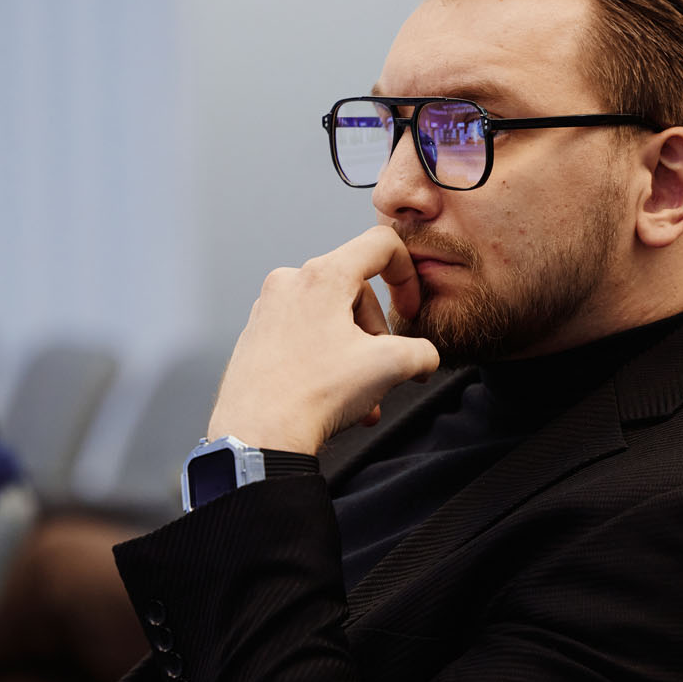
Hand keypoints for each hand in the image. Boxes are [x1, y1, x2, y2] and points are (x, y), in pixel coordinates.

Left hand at [208, 225, 440, 452]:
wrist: (258, 436)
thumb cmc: (313, 394)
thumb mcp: (389, 367)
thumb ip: (422, 352)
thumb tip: (425, 357)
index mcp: (322, 276)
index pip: (380, 245)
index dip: (408, 274)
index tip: (411, 308)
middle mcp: (290, 285)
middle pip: (356, 292)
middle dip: (376, 335)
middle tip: (381, 372)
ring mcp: (268, 311)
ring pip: (331, 320)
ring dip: (355, 357)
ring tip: (361, 398)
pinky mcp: (256, 338)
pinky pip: (306, 338)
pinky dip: (328, 363)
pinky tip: (335, 399)